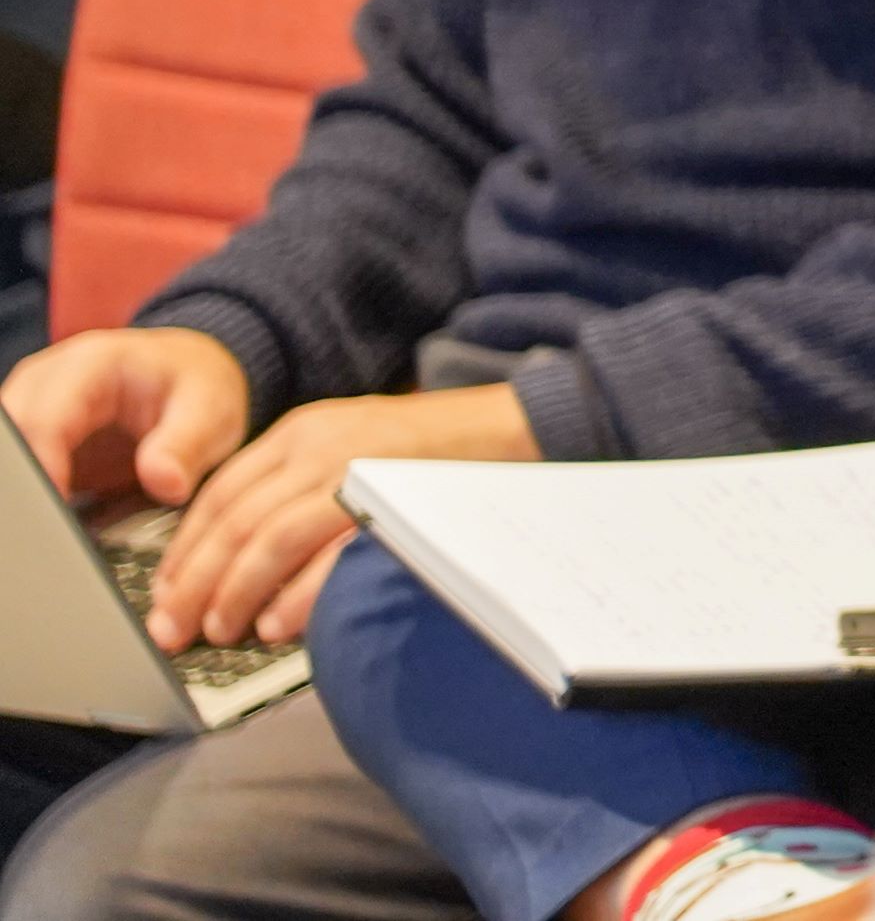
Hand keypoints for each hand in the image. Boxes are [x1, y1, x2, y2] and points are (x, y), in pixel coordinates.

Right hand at [6, 325, 253, 511]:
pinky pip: (19, 468)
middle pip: (13, 436)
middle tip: (49, 529)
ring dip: (25, 490)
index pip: (45, 418)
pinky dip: (29, 493)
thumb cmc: (197, 386)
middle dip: (26, 483)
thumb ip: (186, 444)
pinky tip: (48, 523)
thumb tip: (165, 483)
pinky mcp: (33, 437)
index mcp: (90, 364)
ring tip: (49, 530)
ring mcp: (34, 407)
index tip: (58, 507)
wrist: (189, 376)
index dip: (45, 467)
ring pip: (10, 452)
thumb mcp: (211, 410)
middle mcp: (49, 381)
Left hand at [153, 381, 533, 650]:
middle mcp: (319, 443)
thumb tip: (245, 572)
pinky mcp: (392, 492)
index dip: (184, 555)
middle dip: (196, 584)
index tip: (165, 600)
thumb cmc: (439, 459)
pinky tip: (279, 624)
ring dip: (236, 592)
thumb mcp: (354, 458)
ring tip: (221, 634)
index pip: (217, 497)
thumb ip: (302, 494)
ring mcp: (356, 465)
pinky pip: (328, 551)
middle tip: (177, 633)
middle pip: (233, 520)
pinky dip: (298, 592)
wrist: (524, 427)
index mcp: (301, 433)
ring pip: (268, 536)